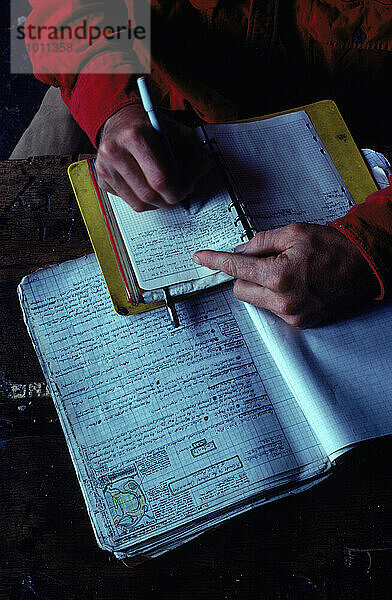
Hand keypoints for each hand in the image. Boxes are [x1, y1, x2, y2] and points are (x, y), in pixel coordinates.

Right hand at [95, 104, 210, 210]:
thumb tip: (200, 176)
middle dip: (167, 201)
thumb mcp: (177, 132)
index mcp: (134, 136)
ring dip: (156, 203)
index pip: (159, 179)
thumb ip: (194, 153)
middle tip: (177, 196)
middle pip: (148, 195)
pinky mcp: (101, 178)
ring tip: (164, 193)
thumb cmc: (150, 127)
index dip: (176, 191)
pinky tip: (147, 187)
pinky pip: (127, 201)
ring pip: (137, 203)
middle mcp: (114, 151)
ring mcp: (104, 167)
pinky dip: (142, 200)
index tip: (184, 192)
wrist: (120, 120)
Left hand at [193, 223, 379, 327]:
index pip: (236, 269)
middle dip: (245, 274)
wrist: (365, 267)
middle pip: (240, 289)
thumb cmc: (336, 248)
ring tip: (288, 272)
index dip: (216, 261)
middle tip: (265, 260)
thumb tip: (240, 251)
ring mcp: (292, 315)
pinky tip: (296, 284)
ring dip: (262, 286)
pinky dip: (276, 296)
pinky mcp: (300, 322)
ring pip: (256, 300)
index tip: (201, 258)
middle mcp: (283, 300)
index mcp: (279, 275)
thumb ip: (262, 242)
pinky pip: (273, 309)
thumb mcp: (295, 233)